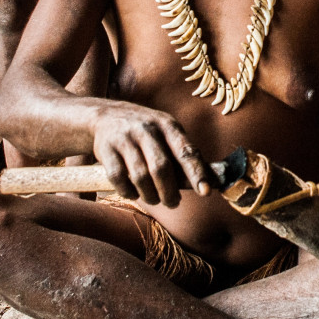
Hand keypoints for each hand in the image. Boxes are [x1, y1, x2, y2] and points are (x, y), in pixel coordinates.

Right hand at [90, 103, 210, 208]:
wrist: (106, 116)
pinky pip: (118, 178)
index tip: (205, 192)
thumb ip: (186, 156)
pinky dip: (128, 192)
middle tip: (173, 203)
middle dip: (169, 192)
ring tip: (155, 200)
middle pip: (161, 167)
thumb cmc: (146, 132)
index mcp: (168, 125)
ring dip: (150, 195)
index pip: (186, 151)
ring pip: (140, 176)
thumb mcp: (168, 134)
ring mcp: (125, 138)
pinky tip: (134, 193)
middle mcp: (147, 129)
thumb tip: (213, 182)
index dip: (197, 173)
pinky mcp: (105, 148)